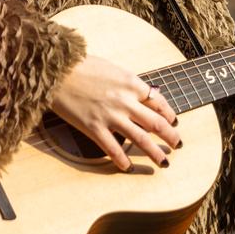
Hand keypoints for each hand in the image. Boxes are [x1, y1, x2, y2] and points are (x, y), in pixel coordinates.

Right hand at [49, 55, 180, 171]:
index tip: (174, 122)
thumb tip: (142, 93)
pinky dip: (123, 161)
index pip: (159, 102)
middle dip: (171, 136)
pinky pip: (113, 149)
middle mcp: (126, 101)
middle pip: (156, 123)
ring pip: (141, 139)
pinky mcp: (94, 127)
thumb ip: (128, 83)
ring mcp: (111, 116)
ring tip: (165, 162)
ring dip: (155, 153)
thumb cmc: (81, 65)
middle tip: (178, 145)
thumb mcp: (112, 68)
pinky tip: (128, 168)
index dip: (170, 115)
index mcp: (131, 83)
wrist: (56, 69)